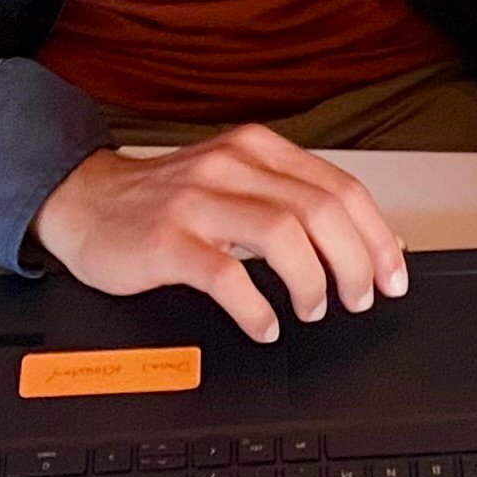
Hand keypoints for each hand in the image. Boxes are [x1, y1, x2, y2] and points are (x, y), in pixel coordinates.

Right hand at [32, 132, 409, 343]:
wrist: (83, 201)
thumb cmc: (165, 202)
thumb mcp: (235, 187)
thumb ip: (295, 204)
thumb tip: (371, 243)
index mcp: (257, 150)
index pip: (341, 188)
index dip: (377, 236)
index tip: (393, 275)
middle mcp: (232, 166)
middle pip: (321, 210)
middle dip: (354, 262)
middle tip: (359, 299)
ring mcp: (197, 201)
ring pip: (282, 234)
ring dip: (312, 281)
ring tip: (314, 310)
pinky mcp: (166, 239)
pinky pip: (225, 275)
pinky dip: (256, 307)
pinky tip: (264, 326)